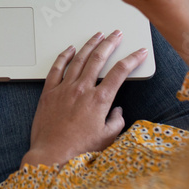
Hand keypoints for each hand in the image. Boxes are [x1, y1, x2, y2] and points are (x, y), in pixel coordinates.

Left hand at [21, 30, 148, 166]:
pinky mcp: (49, 92)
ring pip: (79, 59)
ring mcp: (64, 89)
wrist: (52, 154)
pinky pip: (57, 68)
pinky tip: (70, 49)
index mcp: (99, 100)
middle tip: (116, 34)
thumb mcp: (107, 138)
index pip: (120, 72)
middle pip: (99, 58)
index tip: (139, 52)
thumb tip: (118, 111)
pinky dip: (64, 56)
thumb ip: (117, 121)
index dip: (132, 59)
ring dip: (90, 45)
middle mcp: (82, 89)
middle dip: (110, 43)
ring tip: (97, 35)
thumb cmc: (78, 149)